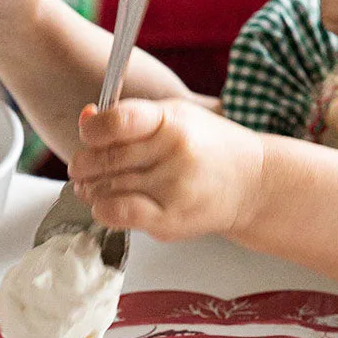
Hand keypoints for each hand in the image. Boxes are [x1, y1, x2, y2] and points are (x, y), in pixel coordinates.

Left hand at [69, 99, 264, 240]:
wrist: (252, 183)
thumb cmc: (207, 148)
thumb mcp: (172, 117)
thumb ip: (128, 118)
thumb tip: (86, 119)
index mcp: (171, 120)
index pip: (115, 122)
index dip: (91, 131)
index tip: (90, 137)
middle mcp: (173, 152)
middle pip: (103, 160)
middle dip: (84, 166)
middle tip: (84, 169)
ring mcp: (173, 187)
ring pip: (105, 189)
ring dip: (91, 190)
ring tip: (96, 188)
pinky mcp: (172, 219)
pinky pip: (119, 214)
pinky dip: (103, 210)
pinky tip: (106, 205)